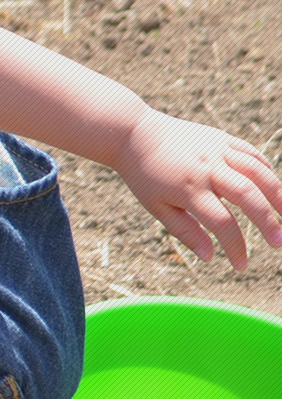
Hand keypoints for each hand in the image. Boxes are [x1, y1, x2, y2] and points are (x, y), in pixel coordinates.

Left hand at [112, 110, 281, 270]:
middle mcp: (206, 168)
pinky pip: (252, 154)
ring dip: (278, 194)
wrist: (132, 132)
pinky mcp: (221, 138)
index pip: (222, 223)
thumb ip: (185, 231)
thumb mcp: (156, 206)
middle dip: (268, 222)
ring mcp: (216, 150)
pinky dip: (267, 170)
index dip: (236, 248)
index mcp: (188, 189)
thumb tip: (210, 258)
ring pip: (258, 171)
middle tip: (278, 243)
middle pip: (248, 196)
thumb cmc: (143, 174)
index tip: (241, 266)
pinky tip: (272, 187)